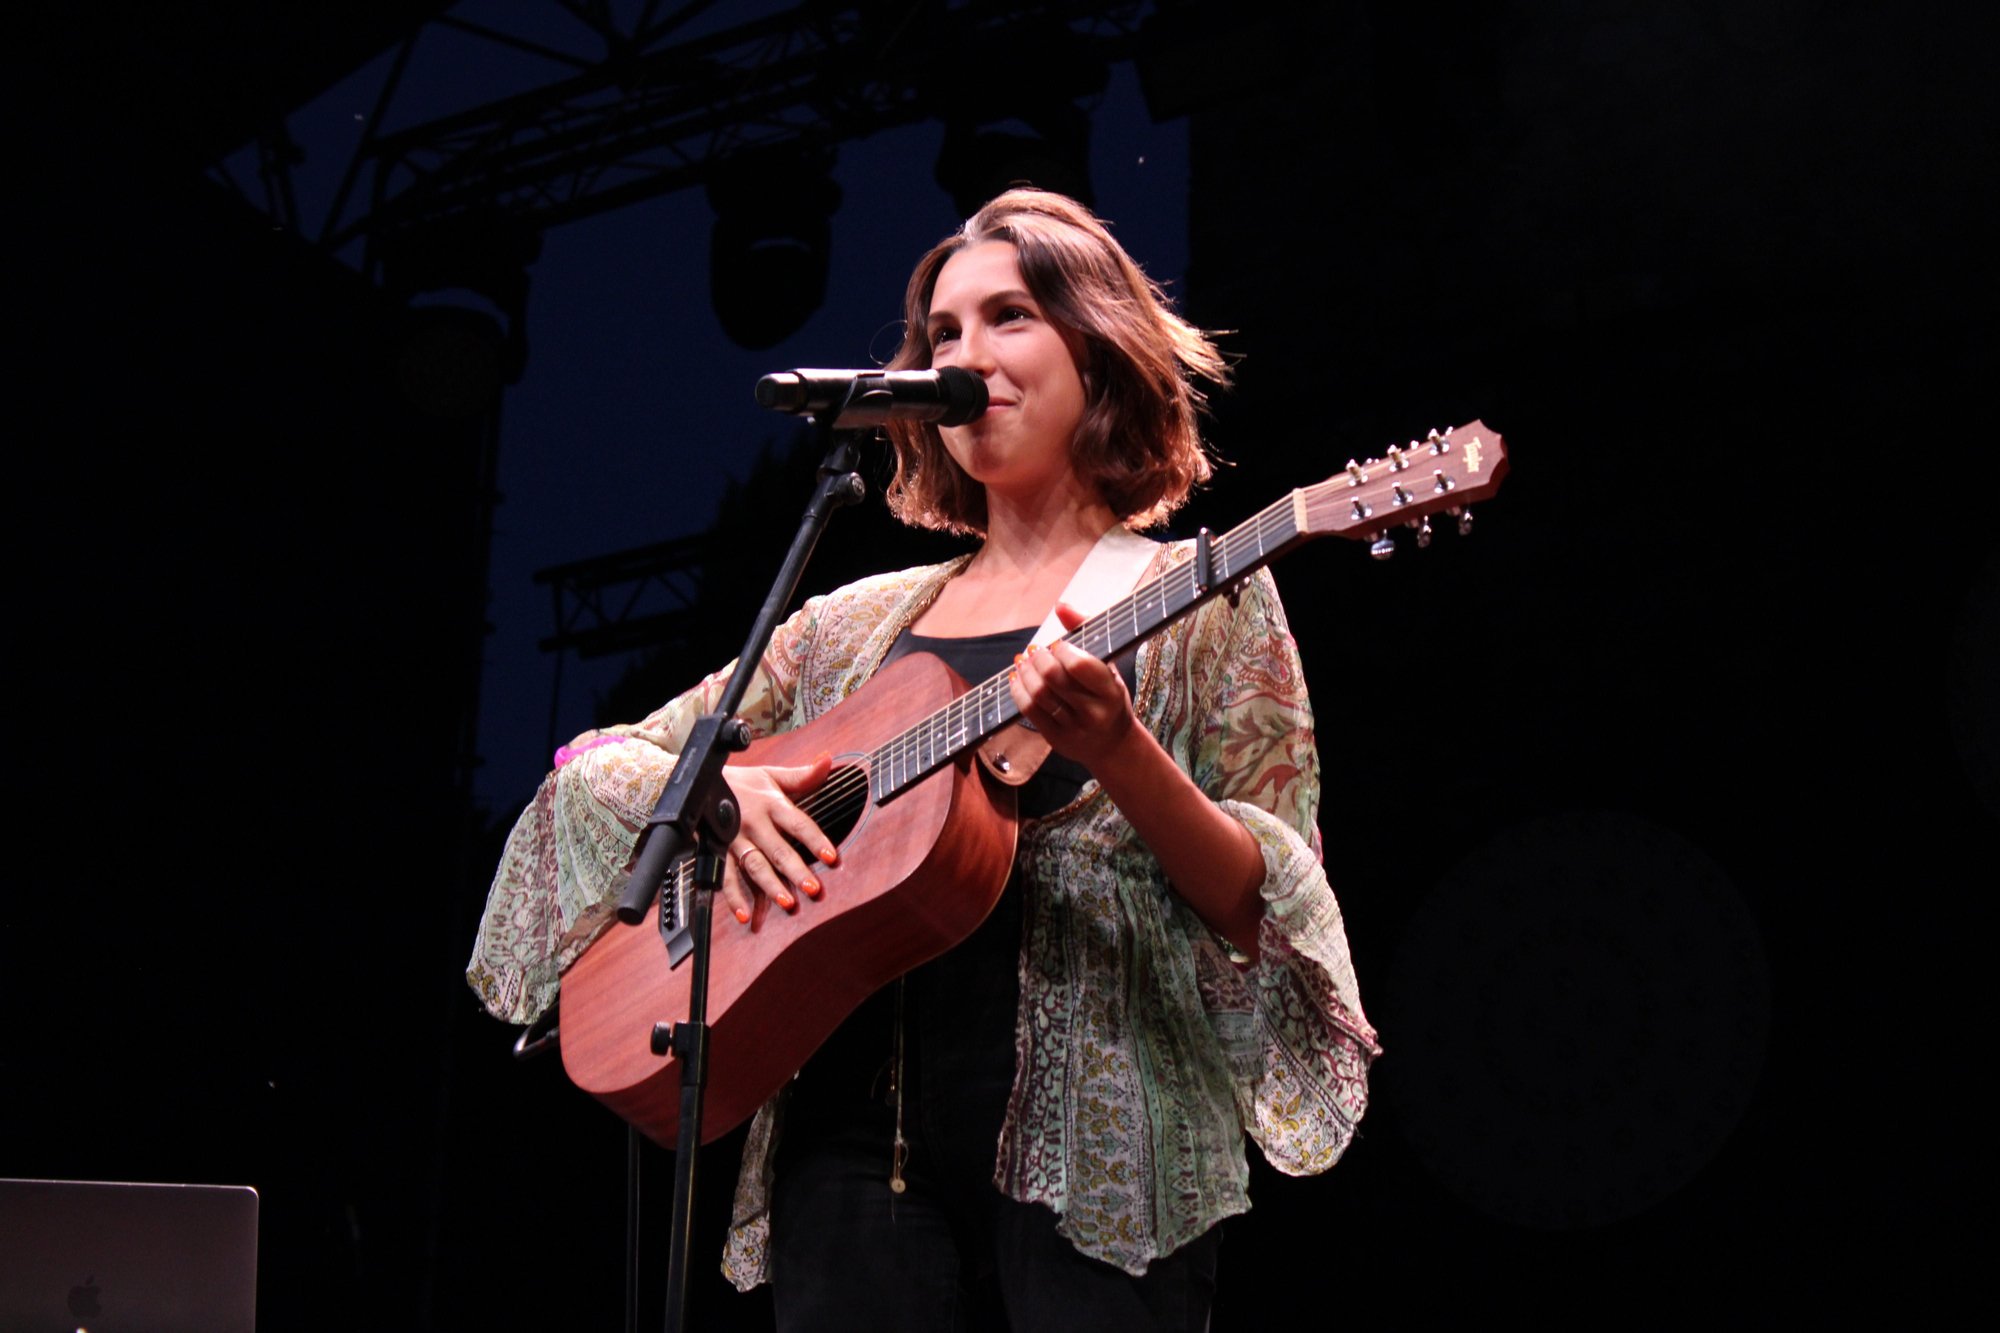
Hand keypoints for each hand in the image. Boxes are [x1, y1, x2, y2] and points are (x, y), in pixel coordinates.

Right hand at [719, 752, 837, 928]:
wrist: (698, 784)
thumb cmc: (743, 782)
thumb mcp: (771, 775)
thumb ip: (803, 775)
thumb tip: (829, 760)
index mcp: (771, 804)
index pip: (798, 823)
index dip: (815, 840)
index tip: (832, 857)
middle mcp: (754, 823)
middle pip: (778, 849)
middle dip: (795, 870)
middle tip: (813, 888)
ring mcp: (734, 840)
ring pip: (754, 866)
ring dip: (769, 886)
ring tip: (786, 904)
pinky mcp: (717, 851)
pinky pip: (725, 877)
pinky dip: (733, 897)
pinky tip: (744, 915)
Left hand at [1008, 603, 1137, 770]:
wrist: (1113, 745)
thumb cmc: (1109, 698)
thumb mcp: (1108, 668)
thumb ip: (1086, 633)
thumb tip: (1060, 606)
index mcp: (1111, 691)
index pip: (1080, 665)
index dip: (1061, 650)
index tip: (1057, 645)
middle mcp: (1094, 712)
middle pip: (1054, 678)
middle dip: (1038, 659)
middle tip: (1035, 650)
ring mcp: (1074, 729)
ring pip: (1038, 694)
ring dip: (1024, 673)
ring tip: (1022, 661)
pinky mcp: (1056, 740)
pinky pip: (1029, 711)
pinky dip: (1017, 690)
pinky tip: (1016, 678)